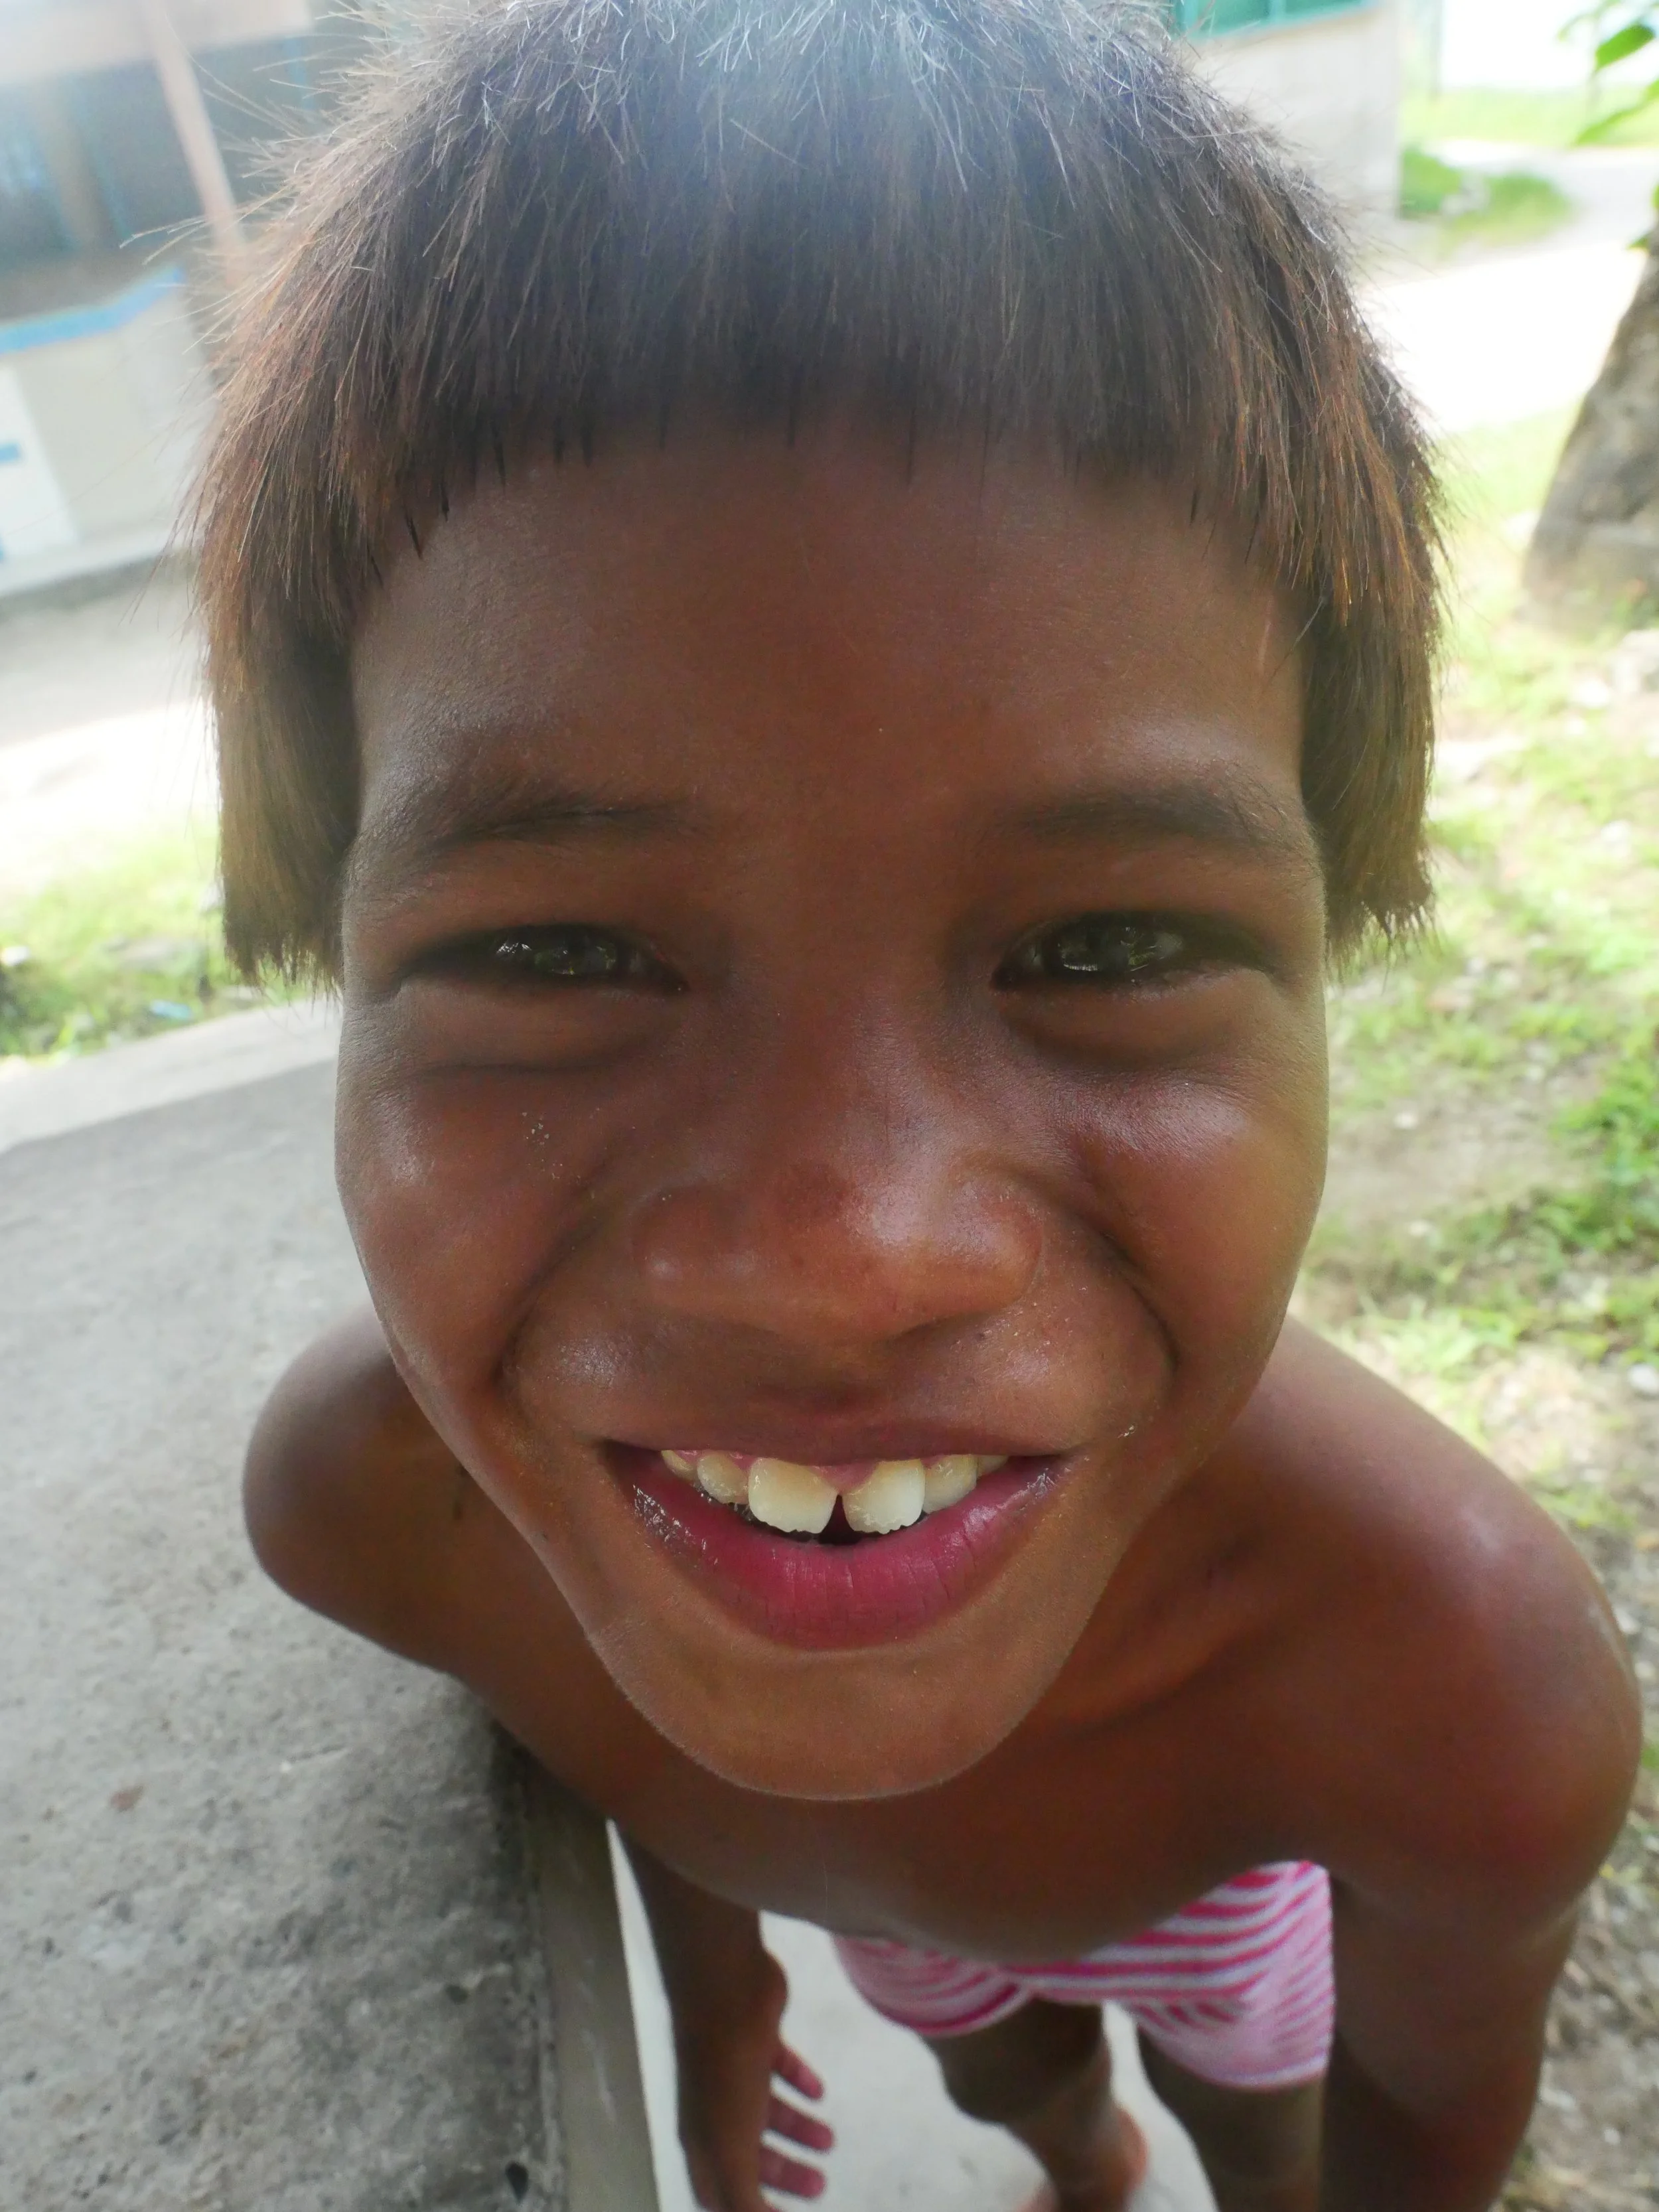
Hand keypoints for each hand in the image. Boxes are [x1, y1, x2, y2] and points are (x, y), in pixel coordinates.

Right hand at [674, 1951, 834, 2207]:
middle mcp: (715, 2108)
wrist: (726, 1991)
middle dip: (783, 2173)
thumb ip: (743, 2200)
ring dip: (798, 2128)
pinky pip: (779, 2067)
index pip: (720, 2192)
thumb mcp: (733, 2150)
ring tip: (830, 2140)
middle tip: (820, 2186)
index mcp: (704, 2140)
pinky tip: (820, 2090)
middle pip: (748, 2152)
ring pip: (767, 2110)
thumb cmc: (725, 2075)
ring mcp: (734, 2070)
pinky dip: (800, 2082)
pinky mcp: (756, 2038)